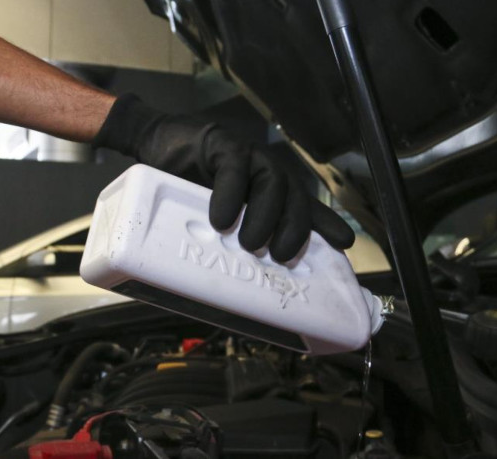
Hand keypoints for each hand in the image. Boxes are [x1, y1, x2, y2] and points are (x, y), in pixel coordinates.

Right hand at [93, 95, 354, 261]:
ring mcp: (245, 154)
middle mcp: (263, 170)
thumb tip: (229, 281)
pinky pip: (235, 168)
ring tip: (250, 243)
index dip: (324, 224)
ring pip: (274, 180)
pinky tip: (222, 218)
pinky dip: (231, 195)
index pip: (303, 206)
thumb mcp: (207, 212)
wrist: (153, 141)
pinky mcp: (221, 143)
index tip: (343, 245)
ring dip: (266, 216)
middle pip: (295, 196)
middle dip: (295, 228)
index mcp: (265, 189)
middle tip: (280, 256)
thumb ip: (224, 234)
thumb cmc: (180, 182)